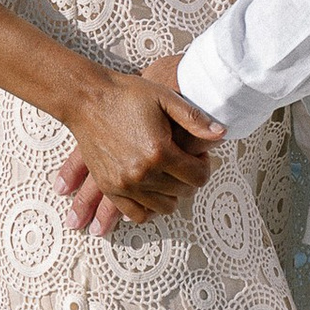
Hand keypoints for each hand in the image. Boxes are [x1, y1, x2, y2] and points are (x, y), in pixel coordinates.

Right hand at [58, 57, 222, 230]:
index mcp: (159, 151)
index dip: (203, 165)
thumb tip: (222, 133)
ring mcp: (124, 184)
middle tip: (182, 160)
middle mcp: (142, 173)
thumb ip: (195, 119)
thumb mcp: (165, 98)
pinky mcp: (110, 188)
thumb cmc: (126, 95)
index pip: (198, 176)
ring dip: (172, 193)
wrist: (88, 99)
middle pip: (183, 192)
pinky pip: (137, 214)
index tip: (196, 154)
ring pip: (164, 207)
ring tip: (167, 173)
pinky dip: (149, 207)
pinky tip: (152, 190)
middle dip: (189, 177)